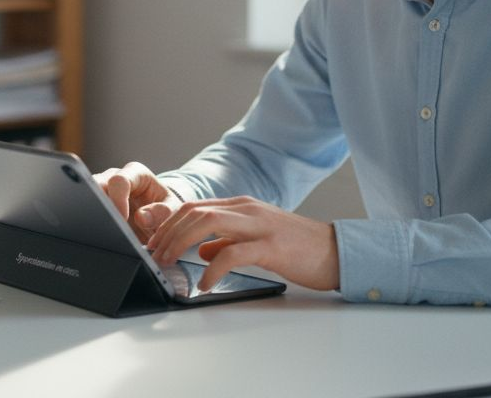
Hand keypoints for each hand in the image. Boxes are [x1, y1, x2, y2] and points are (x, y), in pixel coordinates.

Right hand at [94, 162, 182, 241]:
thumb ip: (163, 212)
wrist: (160, 216)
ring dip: (92, 214)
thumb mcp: (173, 209)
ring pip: (87, 197)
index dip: (117, 199)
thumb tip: (142, 217)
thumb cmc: (166, 208)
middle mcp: (115, 178)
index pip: (119, 180)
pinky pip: (86, 210)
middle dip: (98, 205)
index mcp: (136, 173)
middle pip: (96, 185)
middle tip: (106, 225)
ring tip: (100, 232)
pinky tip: (95, 235)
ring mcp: (103, 191)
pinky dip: (90, 222)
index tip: (122, 219)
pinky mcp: (95, 205)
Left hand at [146, 195, 339, 291]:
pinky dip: (212, 268)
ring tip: (169, 263)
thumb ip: (228, 242)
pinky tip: (205, 283)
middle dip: (167, 233)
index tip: (154, 242)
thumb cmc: (298, 248)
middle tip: (155, 255)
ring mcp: (259, 225)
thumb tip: (201, 251)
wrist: (336, 251)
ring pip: (207, 223)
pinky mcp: (271, 246)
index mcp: (242, 207)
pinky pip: (233, 253)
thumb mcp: (257, 239)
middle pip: (195, 211)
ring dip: (180, 243)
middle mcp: (247, 210)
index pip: (194, 206)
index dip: (168, 223)